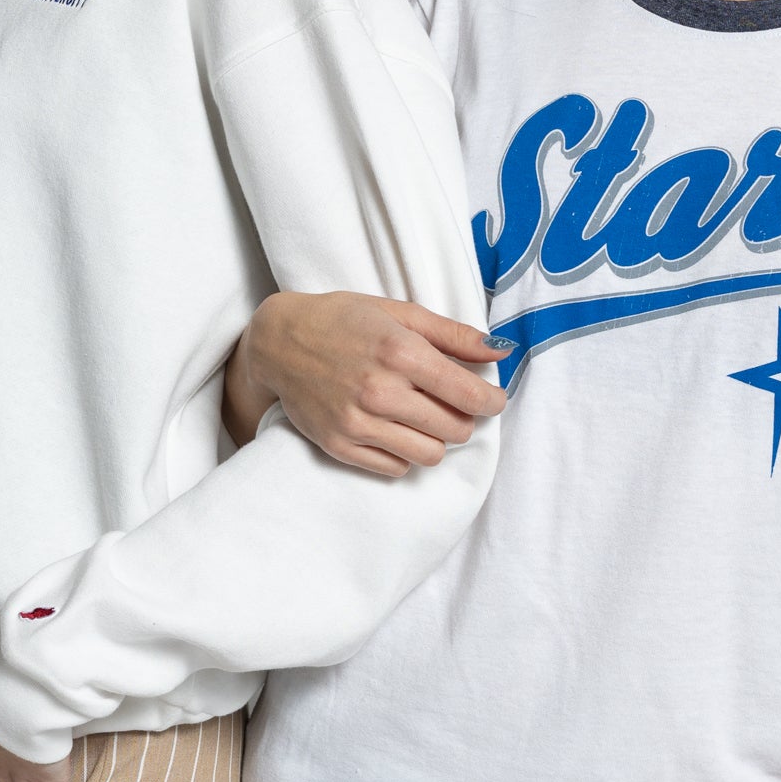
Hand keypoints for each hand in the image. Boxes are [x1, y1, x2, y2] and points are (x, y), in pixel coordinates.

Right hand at [229, 292, 510, 476]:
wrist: (278, 342)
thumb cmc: (343, 321)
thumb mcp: (400, 313)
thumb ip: (454, 335)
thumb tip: (502, 351)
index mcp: (400, 352)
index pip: (469, 395)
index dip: (491, 401)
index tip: (491, 399)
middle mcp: (380, 391)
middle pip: (456, 429)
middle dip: (462, 417)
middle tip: (449, 401)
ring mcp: (358, 423)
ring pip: (431, 455)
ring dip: (435, 437)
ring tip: (421, 415)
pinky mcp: (340, 446)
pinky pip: (396, 468)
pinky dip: (403, 452)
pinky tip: (393, 427)